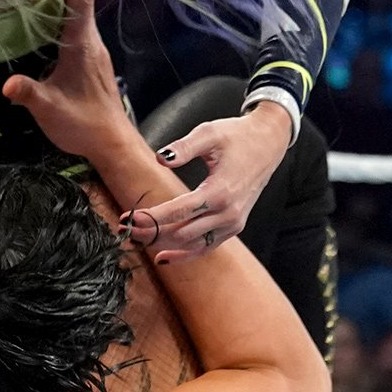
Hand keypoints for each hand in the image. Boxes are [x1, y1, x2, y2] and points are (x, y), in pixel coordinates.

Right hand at [2, 0, 131, 159]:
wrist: (112, 143)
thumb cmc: (83, 124)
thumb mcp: (50, 109)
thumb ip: (29, 94)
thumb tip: (6, 85)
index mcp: (82, 43)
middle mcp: (90, 40)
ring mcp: (92, 50)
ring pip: (77, 11)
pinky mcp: (90, 60)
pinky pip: (76, 25)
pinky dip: (62, 10)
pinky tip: (46, 14)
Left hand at [122, 103, 290, 264]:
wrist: (267, 144)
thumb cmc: (236, 136)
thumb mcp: (209, 133)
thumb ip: (184, 147)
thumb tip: (161, 157)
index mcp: (220, 191)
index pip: (178, 211)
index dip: (150, 217)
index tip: (128, 218)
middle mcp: (228, 213)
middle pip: (181, 232)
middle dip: (150, 232)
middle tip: (124, 229)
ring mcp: (233, 223)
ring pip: (192, 244)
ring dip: (163, 245)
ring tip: (137, 241)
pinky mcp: (234, 226)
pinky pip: (206, 247)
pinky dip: (185, 255)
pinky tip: (163, 257)